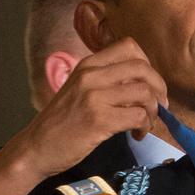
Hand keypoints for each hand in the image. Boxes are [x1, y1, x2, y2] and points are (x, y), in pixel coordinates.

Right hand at [0, 38, 167, 194]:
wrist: (36, 147)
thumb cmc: (61, 123)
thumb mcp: (79, 90)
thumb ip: (106, 82)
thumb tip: (143, 85)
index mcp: (88, 65)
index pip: (129, 47)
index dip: (148, 65)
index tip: (149, 85)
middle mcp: (91, 75)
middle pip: (142, 68)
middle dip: (159, 88)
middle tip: (159, 106)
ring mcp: (94, 97)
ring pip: (144, 93)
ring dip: (153, 111)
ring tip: (145, 125)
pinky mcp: (99, 120)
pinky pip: (137, 116)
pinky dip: (145, 126)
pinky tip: (137, 135)